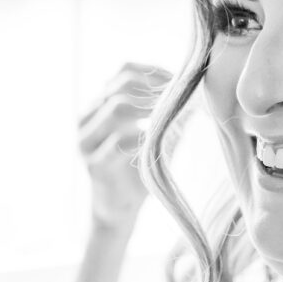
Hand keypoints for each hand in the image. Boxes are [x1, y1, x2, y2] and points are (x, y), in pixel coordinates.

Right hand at [79, 62, 172, 228]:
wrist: (119, 210)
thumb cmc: (139, 168)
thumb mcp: (156, 134)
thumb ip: (169, 112)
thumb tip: (196, 90)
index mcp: (99, 105)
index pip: (122, 71)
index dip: (153, 72)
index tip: (180, 80)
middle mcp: (86, 118)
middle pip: (119, 86)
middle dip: (154, 89)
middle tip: (179, 98)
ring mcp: (86, 141)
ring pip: (117, 108)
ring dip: (149, 109)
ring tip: (170, 116)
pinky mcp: (94, 165)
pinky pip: (119, 141)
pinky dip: (143, 137)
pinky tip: (157, 140)